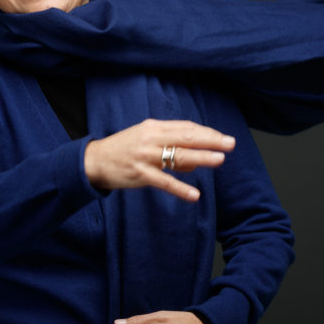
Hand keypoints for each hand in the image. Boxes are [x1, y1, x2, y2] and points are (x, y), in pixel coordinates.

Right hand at [84, 119, 234, 201]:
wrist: (94, 160)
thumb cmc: (123, 149)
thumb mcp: (146, 140)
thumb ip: (169, 148)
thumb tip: (194, 162)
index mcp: (154, 127)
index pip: (186, 127)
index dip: (206, 132)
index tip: (223, 137)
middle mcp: (151, 139)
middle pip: (186, 138)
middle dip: (210, 140)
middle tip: (230, 144)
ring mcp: (145, 157)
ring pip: (177, 156)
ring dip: (201, 158)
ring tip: (219, 160)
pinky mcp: (139, 175)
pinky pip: (164, 182)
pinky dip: (180, 189)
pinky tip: (194, 196)